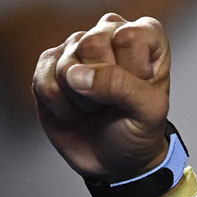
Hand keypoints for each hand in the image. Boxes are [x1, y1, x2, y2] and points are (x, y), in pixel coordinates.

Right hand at [30, 13, 170, 179]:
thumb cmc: (139, 132)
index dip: (132, 71)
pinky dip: (62, 107)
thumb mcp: (150, 113)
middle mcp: (108, 35)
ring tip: (97, 106)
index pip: (128, 38)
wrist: (114, 161)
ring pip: (67, 66)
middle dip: (103, 84)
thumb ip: (124, 87)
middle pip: (92, 44)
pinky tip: (76, 109)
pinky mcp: (48, 66)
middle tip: (115, 100)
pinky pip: (45, 83)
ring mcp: (75, 48)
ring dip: (83, 99)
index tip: (141, 90)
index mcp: (144, 37)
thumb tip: (77, 74)